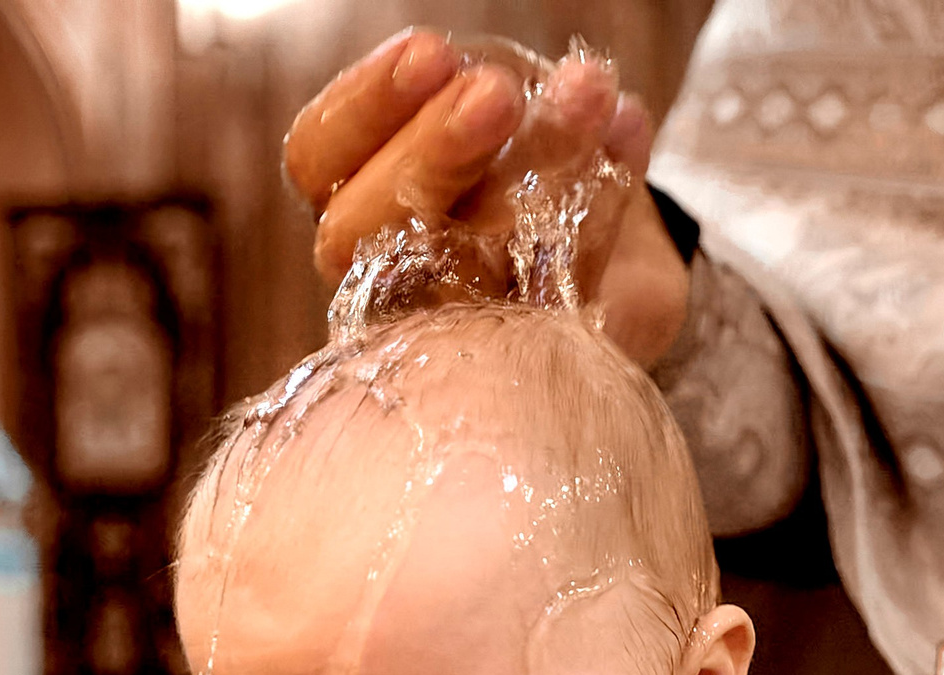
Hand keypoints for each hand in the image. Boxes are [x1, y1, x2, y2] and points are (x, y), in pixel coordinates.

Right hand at [282, 27, 690, 364]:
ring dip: (527, 177)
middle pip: (362, 229)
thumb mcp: (502, 100)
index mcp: (350, 194)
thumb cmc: (530, 151)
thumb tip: (536, 82)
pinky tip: (628, 134)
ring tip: (586, 95)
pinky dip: (600, 213)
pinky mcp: (527, 353)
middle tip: (498, 93)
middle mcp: (381, 272)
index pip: (315, 158)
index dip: (366, 106)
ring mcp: (449, 323)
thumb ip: (489, 90)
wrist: (628, 243)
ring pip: (452, 273)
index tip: (430, 52)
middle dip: (433, 150)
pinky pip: (550, 299)